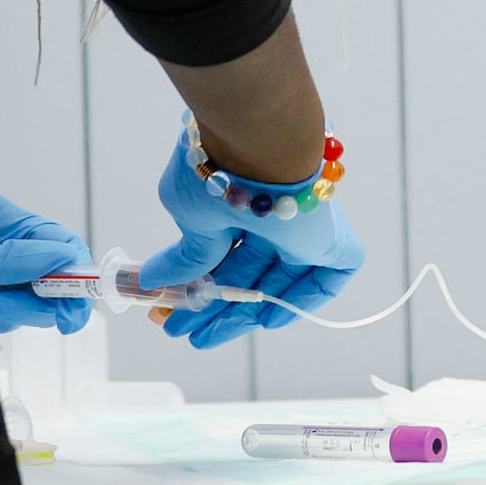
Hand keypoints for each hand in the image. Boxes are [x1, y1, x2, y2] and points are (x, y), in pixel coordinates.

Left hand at [0, 163, 91, 337]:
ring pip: (17, 307)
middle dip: (39, 302)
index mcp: (11, 226)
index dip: (77, 276)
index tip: (76, 306)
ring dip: (8, 312)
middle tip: (9, 303)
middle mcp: (1, 254)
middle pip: (45, 285)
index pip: (60, 248)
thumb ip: (12, 253)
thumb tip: (61, 261)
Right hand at [137, 130, 365, 349]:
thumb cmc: (220, 170)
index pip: (222, 251)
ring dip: (240, 311)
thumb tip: (154, 281)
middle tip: (181, 330)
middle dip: (212, 303)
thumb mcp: (191, 218)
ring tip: (202, 338)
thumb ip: (185, 254)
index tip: (172, 306)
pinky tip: (267, 320)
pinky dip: (300, 300)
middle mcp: (272, 213)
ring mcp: (302, 225)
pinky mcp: (332, 237)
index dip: (198, 281)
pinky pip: (327, 277)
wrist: (261, 147)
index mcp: (239, 201)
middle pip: (246, 270)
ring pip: (275, 280)